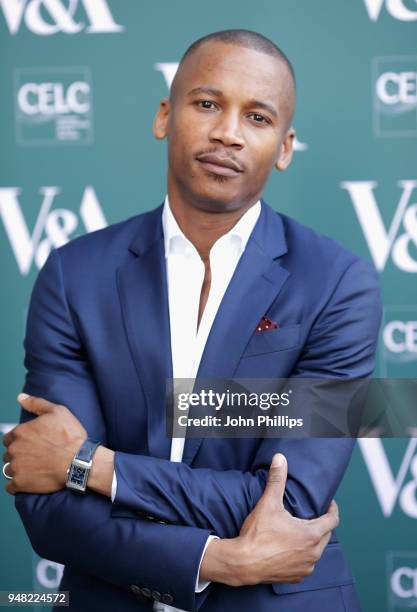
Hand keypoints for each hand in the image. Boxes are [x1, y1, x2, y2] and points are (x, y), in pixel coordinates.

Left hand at [3, 394, 86, 494]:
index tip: (32, 443)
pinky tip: (29, 480)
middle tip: (35, 455)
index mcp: (20, 432)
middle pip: (8, 453)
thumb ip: (36, 403)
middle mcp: (14, 449)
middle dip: (19, 453)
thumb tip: (20, 397)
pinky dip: (17, 484)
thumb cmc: (70, 436)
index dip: (20, 439)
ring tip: (33, 468)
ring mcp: (16, 467)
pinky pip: (10, 486)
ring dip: (18, 468)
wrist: (78, 461)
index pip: (9, 437)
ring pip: (8, 468)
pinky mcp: (20, 483)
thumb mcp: (57, 411)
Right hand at [200, 453, 338, 585]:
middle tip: (311, 515)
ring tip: (300, 531)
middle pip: (326, 535)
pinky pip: (306, 564)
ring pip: (316, 550)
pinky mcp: (296, 577)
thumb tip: (280, 459)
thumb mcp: (268, 503)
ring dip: (312, 541)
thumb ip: (277, 479)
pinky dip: (302, 555)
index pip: (332, 520)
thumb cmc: (257, 534)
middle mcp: (313, 553)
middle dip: (321, 524)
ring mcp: (305, 568)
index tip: (329, 503)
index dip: (332, 509)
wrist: (243, 563)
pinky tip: (291, 548)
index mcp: (310, 535)